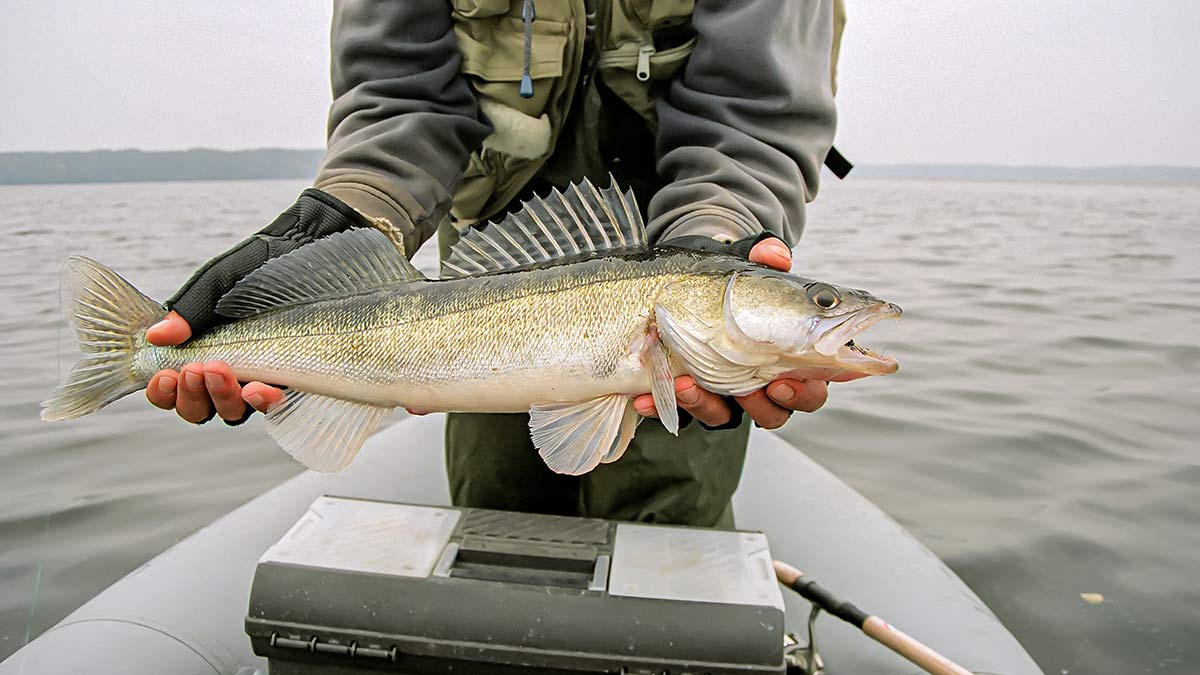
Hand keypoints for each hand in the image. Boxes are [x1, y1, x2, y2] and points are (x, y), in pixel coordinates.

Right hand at [144, 190, 368, 423]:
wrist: (305, 249)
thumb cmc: (258, 266)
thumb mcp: (217, 283)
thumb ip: (188, 310)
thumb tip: (156, 337)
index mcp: (203, 351)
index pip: (175, 388)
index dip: (164, 392)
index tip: (163, 375)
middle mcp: (230, 371)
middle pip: (201, 408)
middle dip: (191, 397)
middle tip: (192, 370)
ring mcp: (261, 377)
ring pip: (234, 412)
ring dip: (220, 398)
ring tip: (216, 370)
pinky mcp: (295, 377)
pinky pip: (276, 404)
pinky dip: (262, 401)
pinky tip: (255, 388)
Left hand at [633, 236, 860, 429]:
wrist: (686, 283)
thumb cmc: (730, 282)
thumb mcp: (746, 265)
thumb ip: (765, 257)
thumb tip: (775, 253)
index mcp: (788, 359)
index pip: (810, 389)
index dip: (803, 393)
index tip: (784, 382)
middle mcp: (759, 384)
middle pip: (772, 413)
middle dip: (761, 407)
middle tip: (749, 392)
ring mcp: (722, 393)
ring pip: (721, 416)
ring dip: (705, 405)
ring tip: (687, 385)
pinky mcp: (686, 394)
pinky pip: (675, 411)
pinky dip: (659, 407)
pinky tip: (643, 399)